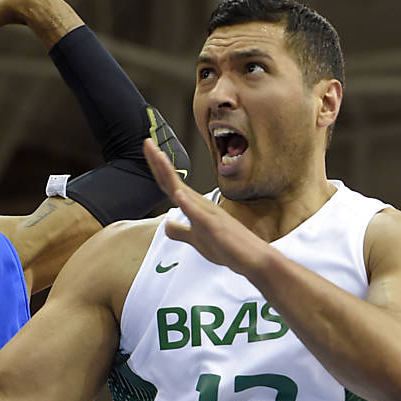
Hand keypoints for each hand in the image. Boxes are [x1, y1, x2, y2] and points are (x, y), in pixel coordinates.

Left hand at [143, 139, 269, 274]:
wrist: (254, 259)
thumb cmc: (227, 248)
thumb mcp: (197, 240)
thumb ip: (181, 232)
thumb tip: (166, 225)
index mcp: (195, 206)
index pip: (170, 184)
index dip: (157, 168)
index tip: (148, 148)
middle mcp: (201, 205)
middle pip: (174, 182)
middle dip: (158, 162)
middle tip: (146, 141)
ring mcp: (209, 215)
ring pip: (185, 192)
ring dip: (171, 174)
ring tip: (159, 156)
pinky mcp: (216, 228)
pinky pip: (200, 215)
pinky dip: (189, 205)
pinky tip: (178, 195)